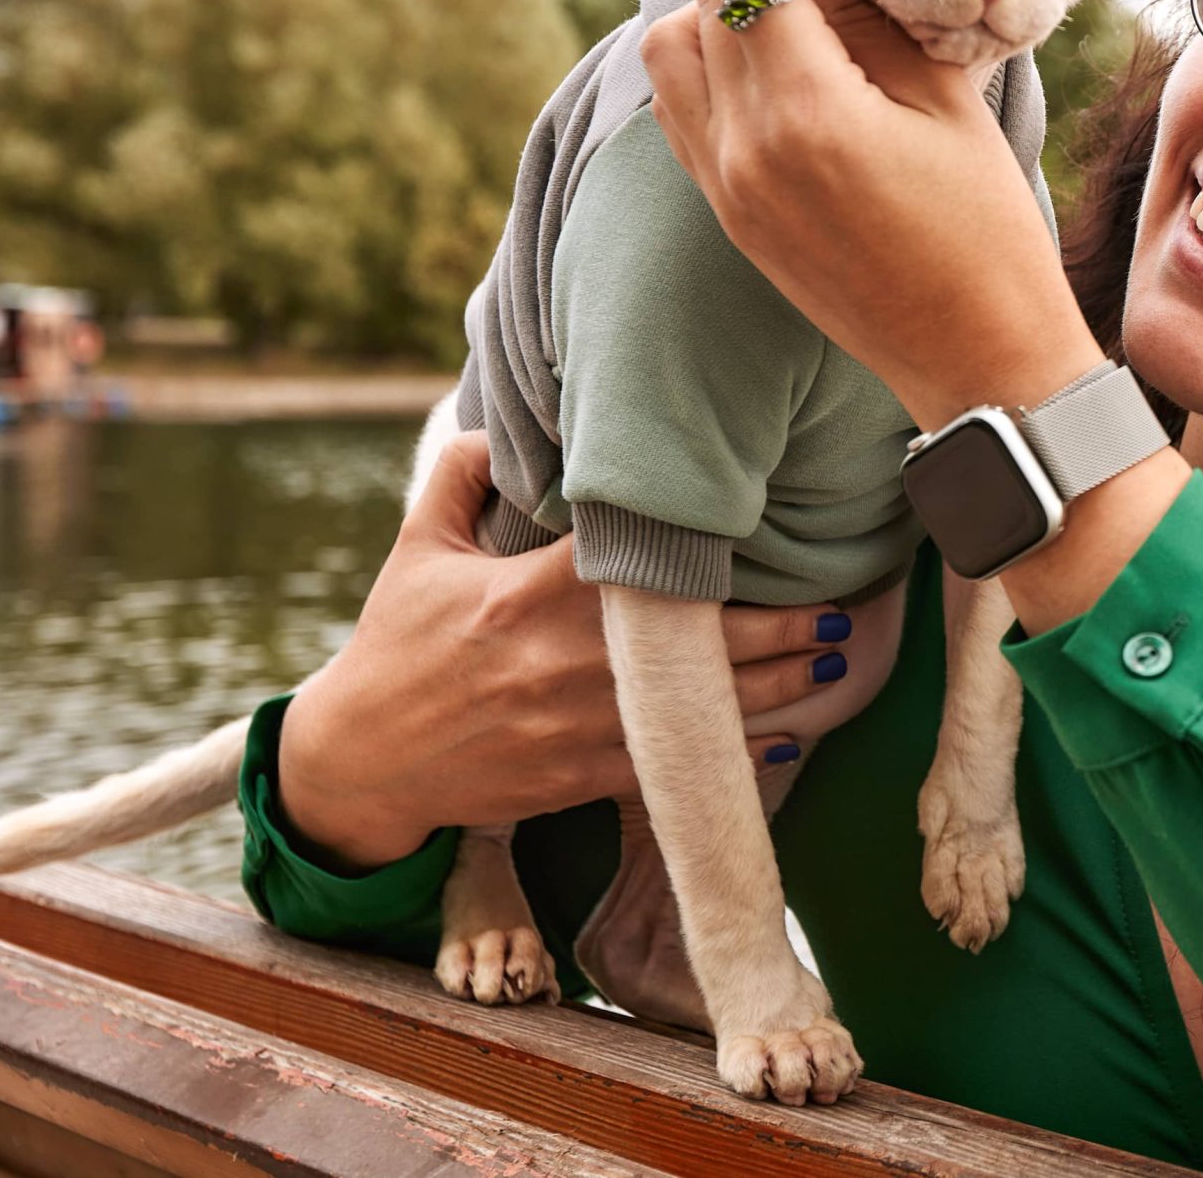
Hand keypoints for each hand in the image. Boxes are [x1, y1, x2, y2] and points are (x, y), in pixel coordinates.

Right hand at [278, 430, 882, 871]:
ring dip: (776, 689)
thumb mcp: (417, 550)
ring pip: (697, 711)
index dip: (710, 548)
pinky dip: (728, 759)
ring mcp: (576, 726)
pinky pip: (670, 768)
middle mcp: (562, 661)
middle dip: (780, 628)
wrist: (360, 761)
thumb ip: (460, 477)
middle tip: (841, 609)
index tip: (772, 532)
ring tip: (835, 662)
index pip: (638, 562)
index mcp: (529, 594)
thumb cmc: (395, 645)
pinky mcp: (577, 778)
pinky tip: (783, 742)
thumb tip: (499, 424)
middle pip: (696, 642)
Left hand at [640, 0, 1104, 428]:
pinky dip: (713, 61)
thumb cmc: (990, 233)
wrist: (981, 364)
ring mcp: (727, 190)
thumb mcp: (944, 101)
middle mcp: (743, 150)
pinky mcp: (731, 218)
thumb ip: (868, 13)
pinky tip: (778, 53)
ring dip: (716, 3)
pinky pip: (686, 110)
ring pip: (674, 55)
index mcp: (804, 114)